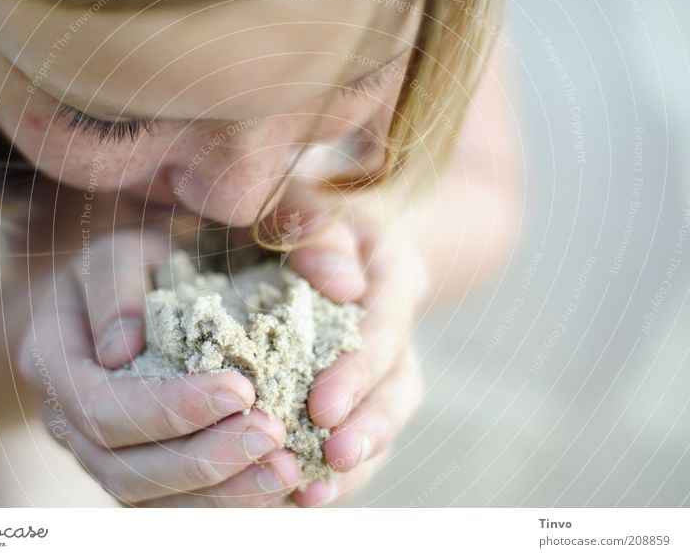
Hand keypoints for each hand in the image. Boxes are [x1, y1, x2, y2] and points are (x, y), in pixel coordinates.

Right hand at [18, 229, 299, 506]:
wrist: (110, 299)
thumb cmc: (123, 268)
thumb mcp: (119, 251)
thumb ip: (115, 283)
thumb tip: (120, 349)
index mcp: (51, 361)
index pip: (101, 407)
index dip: (168, 409)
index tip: (240, 389)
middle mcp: (65, 420)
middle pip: (123, 470)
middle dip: (203, 459)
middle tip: (272, 435)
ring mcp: (96, 452)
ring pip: (148, 499)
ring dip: (220, 493)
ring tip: (285, 469)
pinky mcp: (133, 467)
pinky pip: (171, 503)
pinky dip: (223, 501)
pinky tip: (273, 484)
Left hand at [281, 189, 428, 505]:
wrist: (303, 233)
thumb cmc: (293, 212)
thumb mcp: (298, 199)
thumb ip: (314, 224)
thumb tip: (343, 284)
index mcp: (392, 270)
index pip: (387, 322)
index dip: (360, 368)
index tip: (323, 407)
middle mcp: (396, 321)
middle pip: (400, 381)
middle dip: (370, 424)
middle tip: (332, 457)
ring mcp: (384, 359)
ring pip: (385, 416)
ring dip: (357, 458)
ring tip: (316, 492)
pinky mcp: (361, 387)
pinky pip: (359, 430)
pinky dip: (336, 465)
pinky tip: (303, 491)